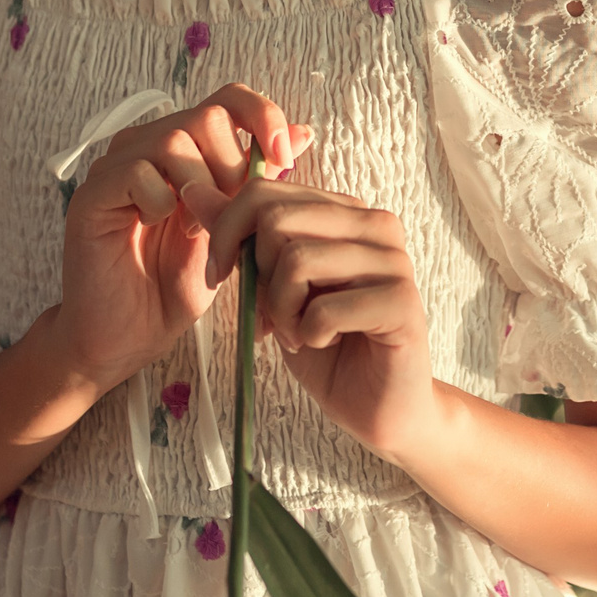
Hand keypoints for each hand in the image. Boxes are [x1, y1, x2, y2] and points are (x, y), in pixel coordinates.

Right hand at [48, 84, 313, 394]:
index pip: (228, 99)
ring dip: (199, 190)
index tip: (285, 161)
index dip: (262, 117)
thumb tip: (303, 131)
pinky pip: (137, 173)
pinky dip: (160, 203)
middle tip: (230, 217)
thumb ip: (259, 180)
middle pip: (207, 116)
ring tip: (195, 230)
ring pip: (173, 139)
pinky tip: (157, 229)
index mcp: (184, 147)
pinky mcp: (91, 194)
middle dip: (233, 169)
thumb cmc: (175, 285)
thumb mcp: (233, 229)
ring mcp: (116, 166)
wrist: (127, 336)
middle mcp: (147, 145)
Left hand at [205, 180, 439, 459]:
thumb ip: (241, 239)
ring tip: (300, 334)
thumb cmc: (326, 345)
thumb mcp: (270, 287)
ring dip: (283, 312)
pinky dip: (309, 336)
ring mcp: (393, 260)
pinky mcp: (402, 302)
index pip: (266, 193)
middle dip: (257, 276)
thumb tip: (194, 191)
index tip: (220, 274)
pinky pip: (324, 309)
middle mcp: (375, 224)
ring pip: (297, 261)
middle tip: (275, 316)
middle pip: (276, 220)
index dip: (226, 233)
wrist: (376, 405)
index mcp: (345, 211)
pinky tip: (327, 343)